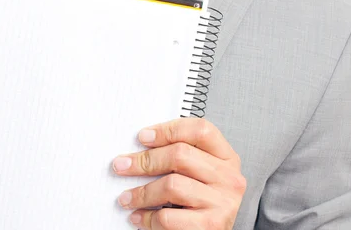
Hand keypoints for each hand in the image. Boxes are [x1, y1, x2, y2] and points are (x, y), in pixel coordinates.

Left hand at [112, 118, 245, 228]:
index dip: (168, 130)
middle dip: (145, 160)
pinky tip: (138, 217)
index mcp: (226, 156)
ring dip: (142, 192)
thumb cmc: (202, 199)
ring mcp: (222, 202)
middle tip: (121, 165)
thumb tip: (139, 146)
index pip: (200, 130)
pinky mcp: (211, 226)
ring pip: (172, 185)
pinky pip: (170, 217)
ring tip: (126, 197)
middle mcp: (229, 177)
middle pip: (180, 155)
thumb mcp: (200, 171)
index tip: (142, 137)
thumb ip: (180, 154)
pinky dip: (148, 217)